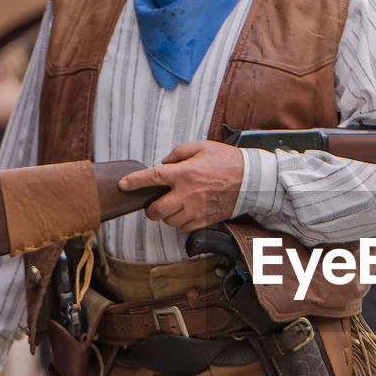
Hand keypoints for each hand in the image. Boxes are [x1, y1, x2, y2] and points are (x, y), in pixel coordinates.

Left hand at [117, 141, 244, 232]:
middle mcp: (187, 193)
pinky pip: (185, 228)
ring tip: (175, 207)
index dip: (134, 182)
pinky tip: (188, 213)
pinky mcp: (205, 220)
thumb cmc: (228, 161)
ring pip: (169, 221)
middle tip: (154, 204)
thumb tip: (164, 163)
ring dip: (168, 216)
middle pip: (156, 210)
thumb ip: (179, 153)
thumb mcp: (202, 147)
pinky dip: (182, 223)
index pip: (152, 178)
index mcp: (184, 173)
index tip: (123, 185)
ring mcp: (196, 209)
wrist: (252, 180)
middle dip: (151, 209)